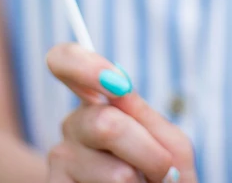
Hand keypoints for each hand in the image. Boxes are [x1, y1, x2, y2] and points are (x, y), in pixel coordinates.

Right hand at [45, 43, 196, 181]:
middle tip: (164, 172)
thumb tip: (118, 91)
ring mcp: (60, 159)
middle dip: (152, 155)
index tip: (117, 84)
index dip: (83, 65)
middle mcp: (73, 124)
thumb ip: (152, 121)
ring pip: (118, 174)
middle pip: (107, 124)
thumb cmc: (164, 175)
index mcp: (99, 101)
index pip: (65, 60)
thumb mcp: (171, 145)